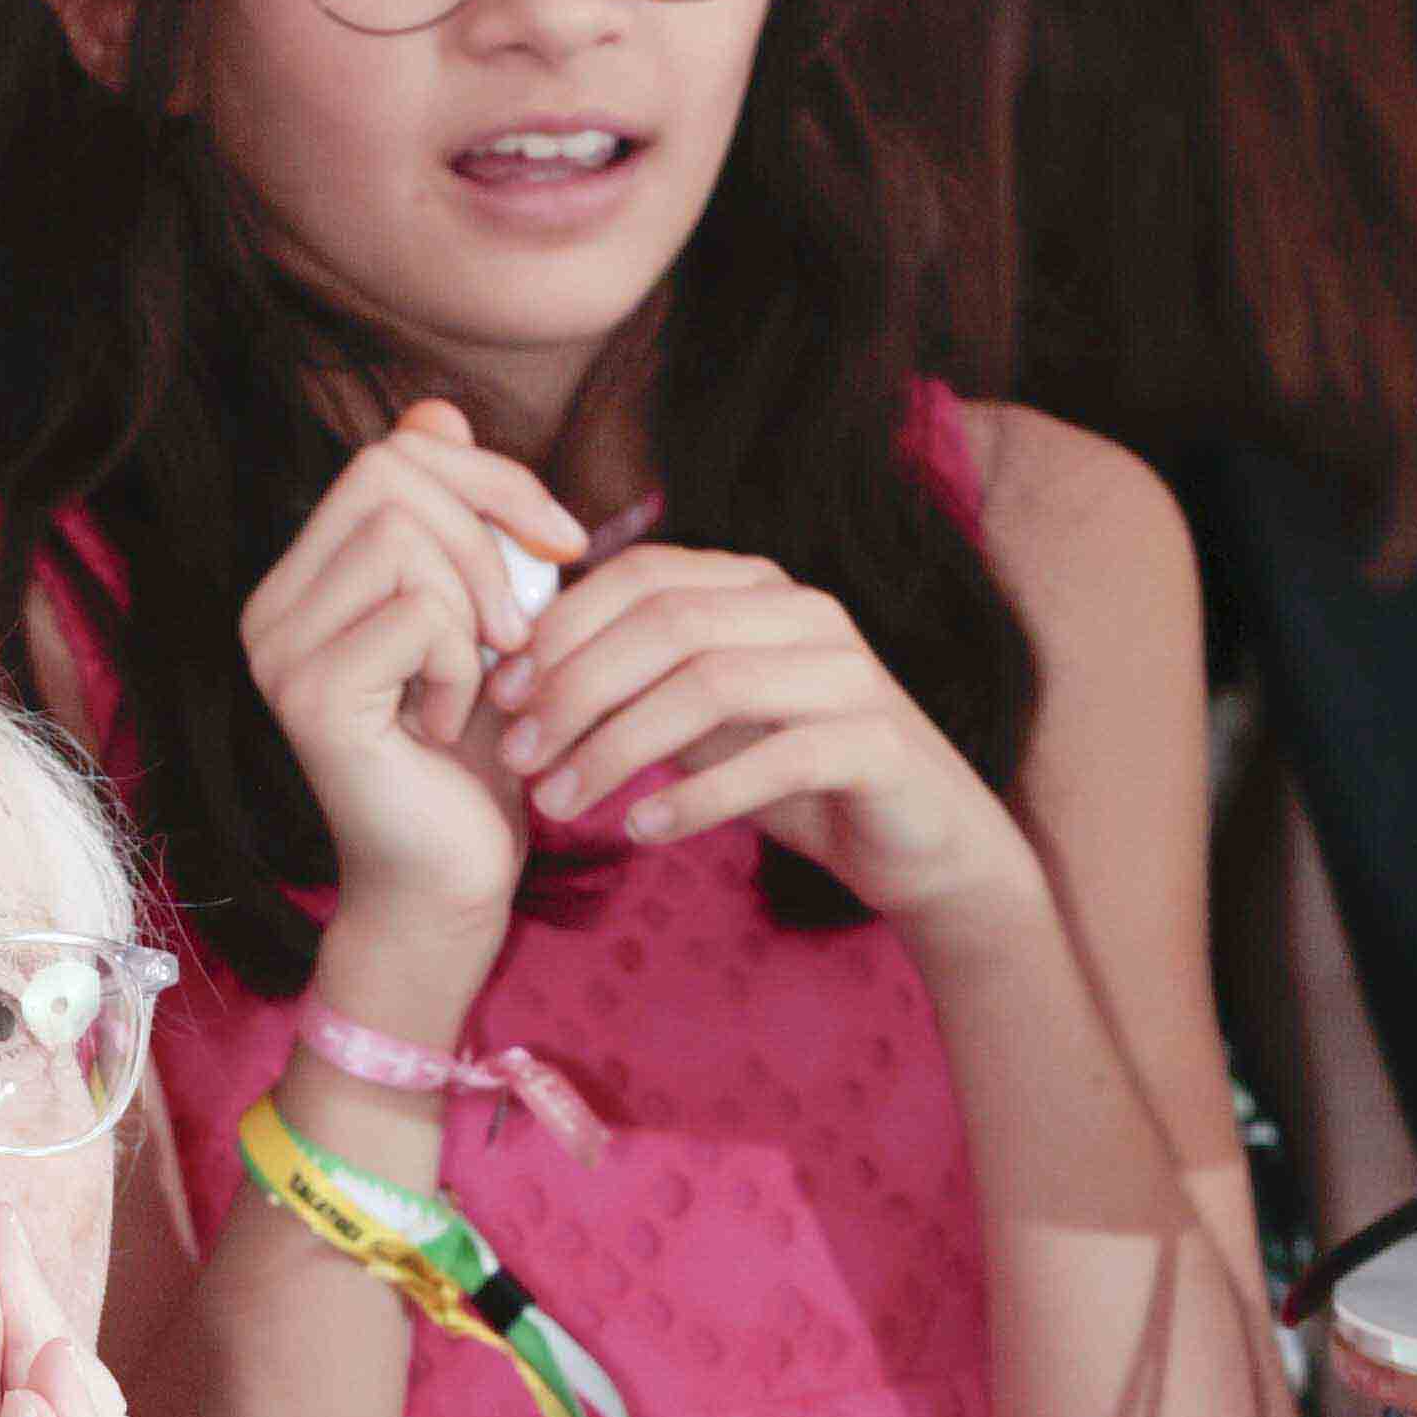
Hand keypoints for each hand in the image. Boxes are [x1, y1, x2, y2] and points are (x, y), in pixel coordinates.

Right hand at [239, 404, 575, 966]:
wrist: (449, 885)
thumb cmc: (473, 760)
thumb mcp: (481, 617)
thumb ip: (457, 522)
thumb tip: (437, 410)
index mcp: (304, 581)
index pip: (394, 452)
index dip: (493, 478)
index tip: (560, 545)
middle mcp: (271, 608)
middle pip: (392, 472)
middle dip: (491, 532)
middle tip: (521, 626)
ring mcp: (279, 652)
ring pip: (405, 539)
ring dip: (477, 609)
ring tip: (480, 683)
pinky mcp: (310, 697)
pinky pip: (416, 614)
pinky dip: (463, 663)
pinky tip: (452, 723)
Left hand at [490, 544, 1042, 943]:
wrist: (916, 842)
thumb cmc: (792, 775)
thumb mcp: (702, 721)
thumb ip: (634, 687)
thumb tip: (518, 678)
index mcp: (758, 589)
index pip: (644, 575)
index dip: (562, 629)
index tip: (501, 696)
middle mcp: (805, 613)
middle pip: (668, 624)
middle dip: (577, 689)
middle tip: (518, 757)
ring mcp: (846, 673)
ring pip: (712, 686)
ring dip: (620, 746)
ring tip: (560, 803)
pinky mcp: (875, 745)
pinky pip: (776, 759)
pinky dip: (699, 796)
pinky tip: (643, 830)